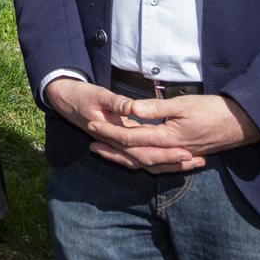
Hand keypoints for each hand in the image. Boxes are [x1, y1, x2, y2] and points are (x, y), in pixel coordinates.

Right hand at [44, 77, 203, 172]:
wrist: (62, 97)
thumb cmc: (79, 95)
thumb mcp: (98, 94)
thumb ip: (117, 103)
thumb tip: (134, 109)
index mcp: (112, 135)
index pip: (142, 150)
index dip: (165, 153)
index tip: (186, 152)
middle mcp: (115, 145)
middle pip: (148, 161)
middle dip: (173, 163)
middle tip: (197, 161)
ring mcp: (117, 145)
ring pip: (145, 162)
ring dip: (168, 165)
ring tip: (192, 163)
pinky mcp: (121, 141)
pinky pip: (140, 156)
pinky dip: (157, 160)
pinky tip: (172, 159)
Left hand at [106, 93, 259, 167]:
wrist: (244, 124)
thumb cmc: (215, 109)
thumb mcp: (183, 104)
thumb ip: (156, 108)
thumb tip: (131, 110)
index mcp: (169, 138)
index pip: (132, 138)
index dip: (110, 133)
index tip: (92, 125)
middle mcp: (172, 152)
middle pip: (135, 155)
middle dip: (112, 149)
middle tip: (90, 142)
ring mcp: (179, 155)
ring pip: (146, 163)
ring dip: (125, 158)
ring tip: (106, 151)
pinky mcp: (186, 155)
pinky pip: (160, 164)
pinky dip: (144, 162)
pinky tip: (134, 158)